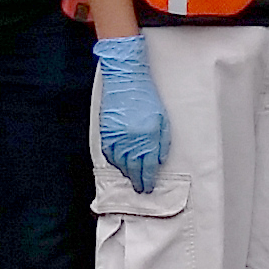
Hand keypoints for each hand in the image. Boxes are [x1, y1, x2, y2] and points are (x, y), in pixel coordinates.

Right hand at [90, 33, 167, 193]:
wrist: (126, 80)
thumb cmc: (146, 96)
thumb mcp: (162, 119)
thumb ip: (161, 142)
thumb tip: (159, 160)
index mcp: (148, 137)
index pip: (148, 167)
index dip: (148, 179)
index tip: (148, 186)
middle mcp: (132, 141)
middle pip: (133, 169)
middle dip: (137, 180)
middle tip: (140, 188)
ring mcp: (117, 137)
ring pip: (120, 164)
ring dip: (126, 173)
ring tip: (131, 177)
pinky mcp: (106, 132)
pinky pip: (109, 154)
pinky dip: (114, 161)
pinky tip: (119, 163)